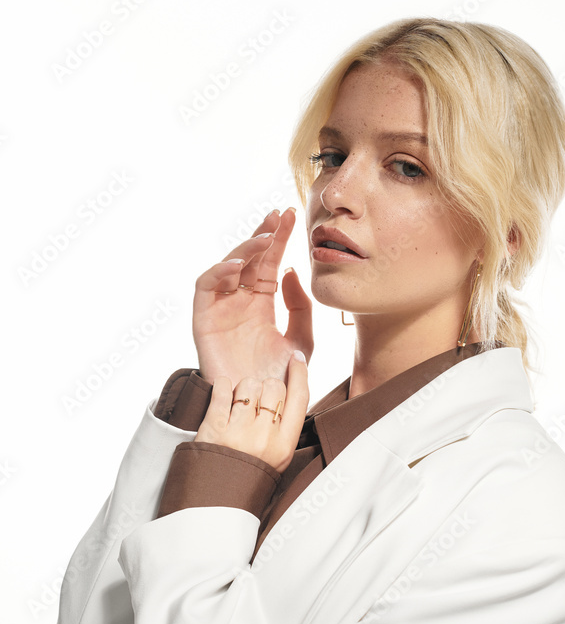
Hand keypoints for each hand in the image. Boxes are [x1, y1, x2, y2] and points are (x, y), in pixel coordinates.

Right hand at [193, 208, 313, 387]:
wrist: (259, 407)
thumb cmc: (279, 378)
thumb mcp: (302, 341)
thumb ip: (301, 308)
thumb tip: (290, 273)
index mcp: (261, 304)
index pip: (269, 263)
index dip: (279, 239)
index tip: (293, 216)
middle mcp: (239, 301)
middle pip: (249, 259)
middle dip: (263, 235)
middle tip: (279, 217)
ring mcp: (220, 309)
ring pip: (227, 267)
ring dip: (244, 249)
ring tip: (265, 238)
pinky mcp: (203, 319)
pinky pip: (205, 288)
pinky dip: (218, 272)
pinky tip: (237, 267)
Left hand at [193, 351, 308, 473]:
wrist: (215, 499)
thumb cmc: (248, 474)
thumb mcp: (278, 456)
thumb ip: (285, 427)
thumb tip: (289, 390)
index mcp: (285, 445)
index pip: (300, 398)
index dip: (300, 374)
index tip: (297, 359)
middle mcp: (265, 437)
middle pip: (274, 387)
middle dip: (265, 386)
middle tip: (255, 401)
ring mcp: (239, 432)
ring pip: (249, 384)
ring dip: (243, 388)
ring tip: (237, 406)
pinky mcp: (214, 427)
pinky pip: (223, 389)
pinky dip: (222, 386)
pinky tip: (223, 394)